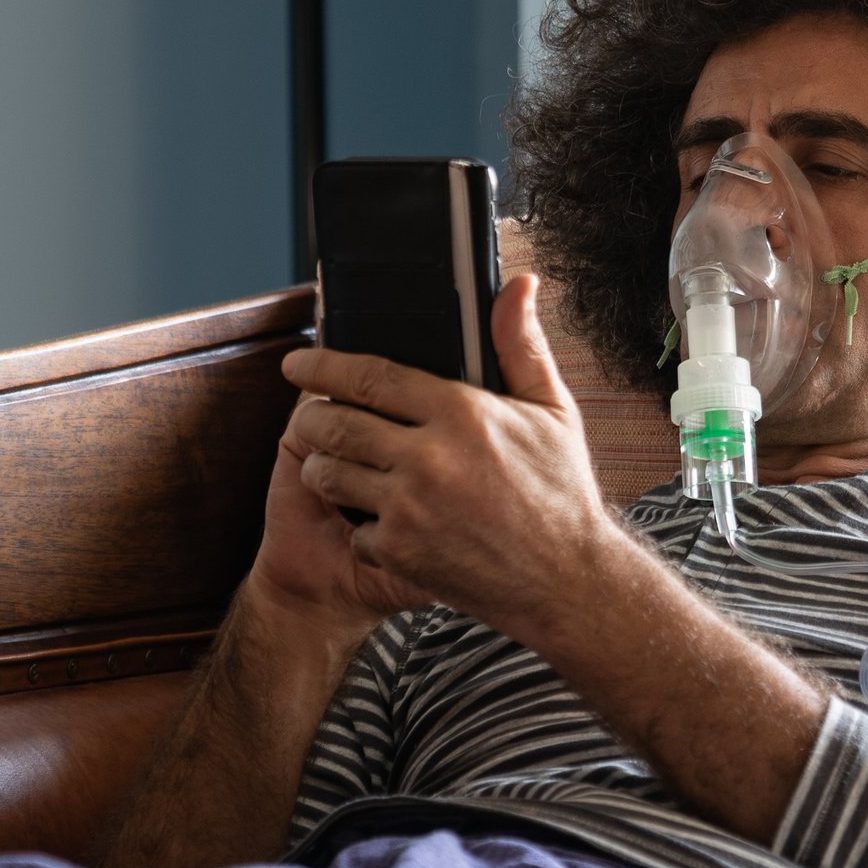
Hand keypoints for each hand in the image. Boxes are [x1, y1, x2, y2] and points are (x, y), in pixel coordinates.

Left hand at [277, 274, 643, 649]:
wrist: (568, 582)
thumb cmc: (561, 495)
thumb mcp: (552, 411)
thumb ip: (521, 344)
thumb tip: (518, 286)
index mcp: (462, 412)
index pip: (370, 375)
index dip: (323, 365)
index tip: (299, 363)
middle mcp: (429, 457)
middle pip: (334, 422)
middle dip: (310, 417)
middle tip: (309, 418)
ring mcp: (409, 507)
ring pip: (327, 474)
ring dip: (322, 467)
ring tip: (337, 466)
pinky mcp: (400, 552)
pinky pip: (353, 528)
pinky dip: (360, 525)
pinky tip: (382, 519)